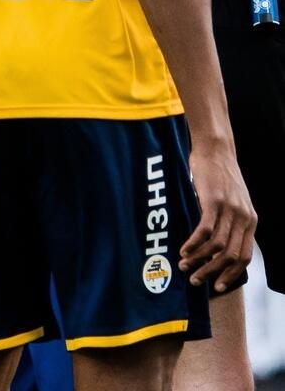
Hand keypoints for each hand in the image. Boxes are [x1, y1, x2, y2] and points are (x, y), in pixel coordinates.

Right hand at [180, 140, 255, 291]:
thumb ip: (228, 221)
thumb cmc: (219, 174)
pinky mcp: (214, 201)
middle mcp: (244, 218)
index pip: (245, 257)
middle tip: (195, 280)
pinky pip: (205, 230)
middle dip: (212, 272)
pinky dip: (193, 244)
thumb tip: (214, 243)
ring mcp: (230, 210)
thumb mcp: (231, 201)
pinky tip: (182, 249)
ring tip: (183, 266)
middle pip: (231, 256)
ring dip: (199, 260)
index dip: (231, 274)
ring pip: (217, 246)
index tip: (217, 286)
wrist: (216, 148)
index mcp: (250, 221)